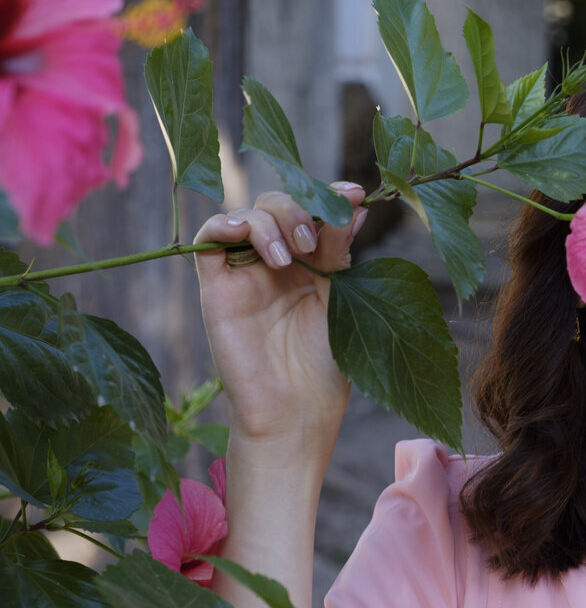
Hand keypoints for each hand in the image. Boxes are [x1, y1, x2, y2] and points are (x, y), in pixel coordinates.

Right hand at [194, 182, 367, 457]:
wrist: (295, 414)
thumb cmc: (324, 367)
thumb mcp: (339, 300)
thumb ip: (338, 253)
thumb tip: (356, 205)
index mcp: (313, 263)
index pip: (314, 212)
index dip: (329, 195)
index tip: (354, 193)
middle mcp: (278, 262)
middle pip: (279, 204)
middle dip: (300, 209)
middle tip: (312, 241)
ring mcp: (247, 273)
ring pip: (248, 214)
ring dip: (271, 219)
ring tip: (290, 253)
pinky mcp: (216, 288)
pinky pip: (207, 241)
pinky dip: (222, 224)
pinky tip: (243, 233)